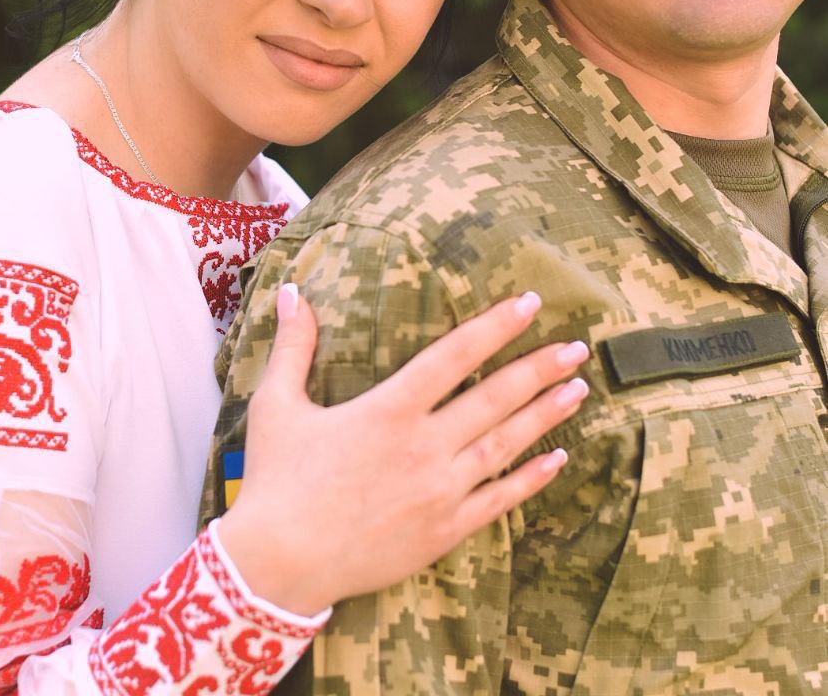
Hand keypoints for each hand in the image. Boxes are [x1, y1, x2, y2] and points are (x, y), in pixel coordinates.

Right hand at [217, 285, 587, 616]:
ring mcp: (439, 491)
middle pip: (495, 396)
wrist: (278, 565)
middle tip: (577, 347)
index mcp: (388, 408)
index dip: (495, 325)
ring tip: (579, 390)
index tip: (529, 302)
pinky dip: (531, 478)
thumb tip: (293, 291)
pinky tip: (557, 458)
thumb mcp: (277, 404)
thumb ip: (293, 345)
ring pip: (506, 444)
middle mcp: (423, 445)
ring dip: (546, 415)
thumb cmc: (276, 481)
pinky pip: (499, 500)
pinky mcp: (444, 530)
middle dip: (539, 368)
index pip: (455, 354)